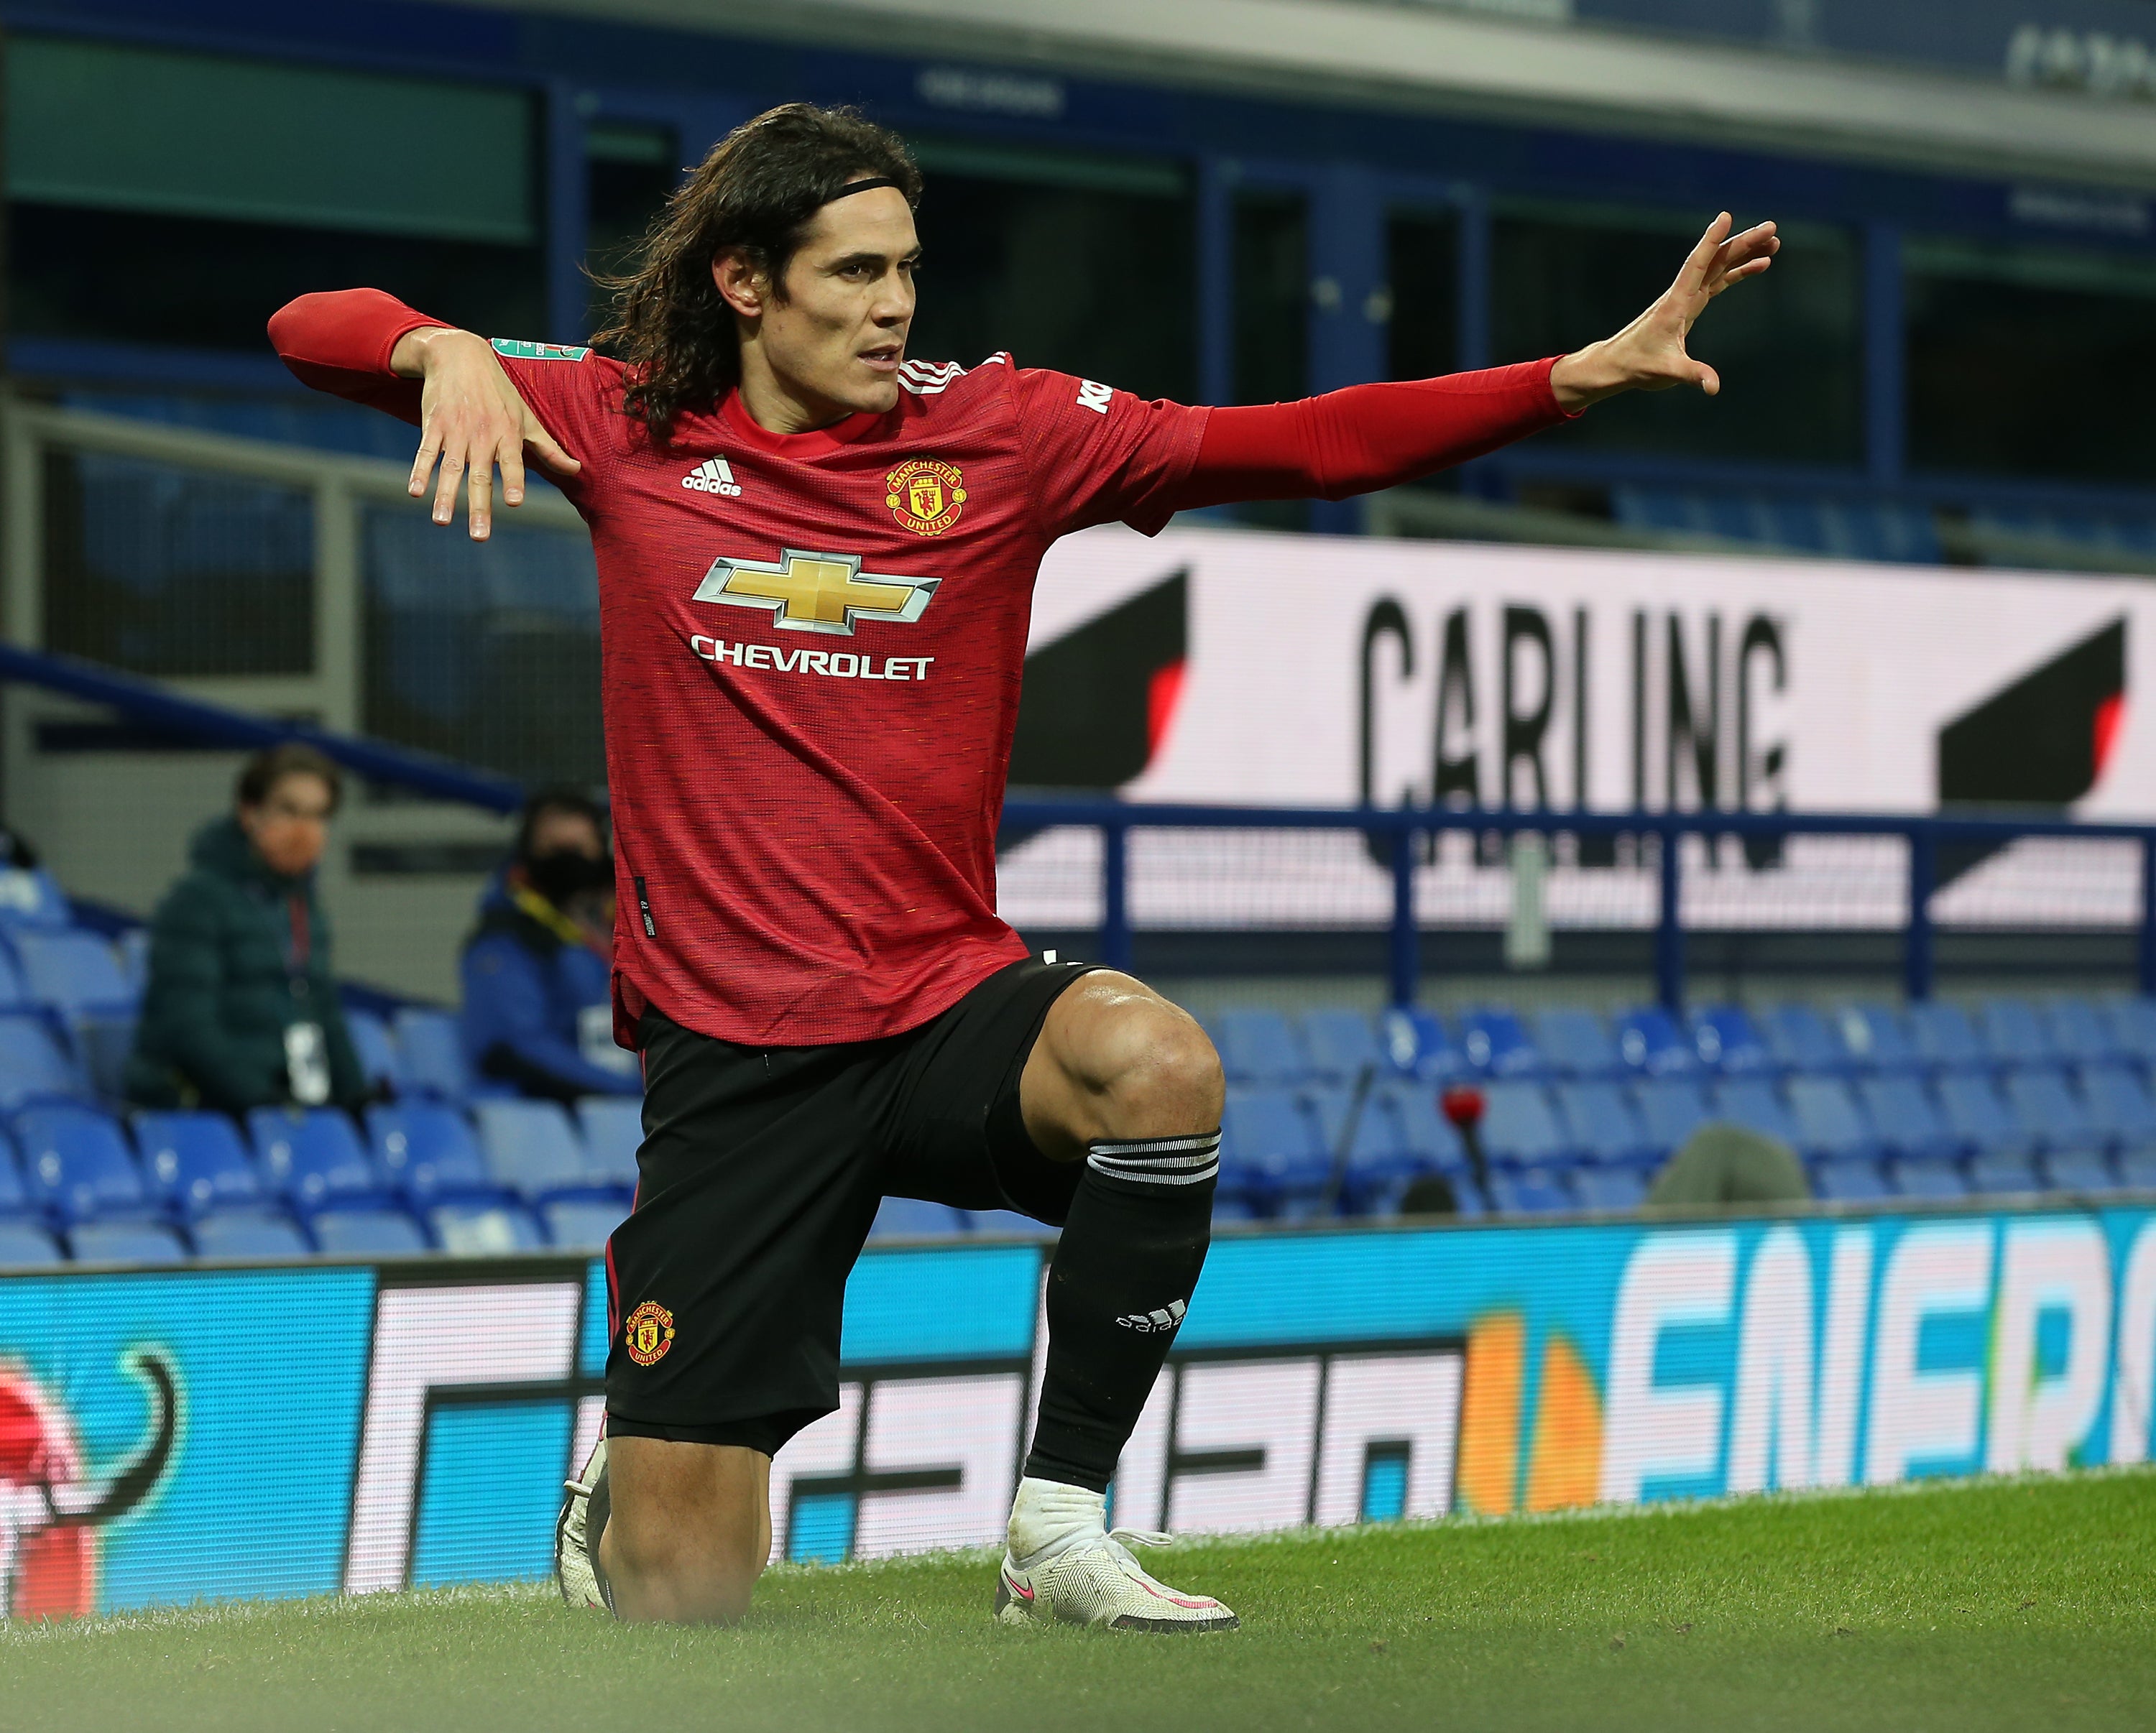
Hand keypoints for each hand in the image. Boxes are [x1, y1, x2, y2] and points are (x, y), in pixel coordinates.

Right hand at [393, 327, 581, 538]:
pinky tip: (415, 492)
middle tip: (479, 537)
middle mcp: (482, 435)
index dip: (513, 482)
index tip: (513, 503)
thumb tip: (577, 471)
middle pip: (481, 476)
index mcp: (508, 434)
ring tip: (442, 522)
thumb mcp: (527, 417)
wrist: (460, 356)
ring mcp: (456, 430)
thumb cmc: (500, 392)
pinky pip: (425, 452)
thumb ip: (549, 449)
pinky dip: (419, 471)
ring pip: (451, 469)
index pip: (513, 463)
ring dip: (446, 496)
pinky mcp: (433, 425)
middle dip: (479, 507)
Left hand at [1549, 213, 1778, 411]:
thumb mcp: (1667, 373)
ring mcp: (1688, 297)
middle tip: (1773, 227)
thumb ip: (1692, 375)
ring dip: (1745, 252)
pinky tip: (1761, 264)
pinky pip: (1720, 281)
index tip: (1726, 216)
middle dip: (1743, 242)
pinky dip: (1739, 271)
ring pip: (1720, 266)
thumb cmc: (1639, 366)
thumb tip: (1713, 387)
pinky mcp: (1692, 304)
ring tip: (1774, 241)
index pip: (1696, 265)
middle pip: (1716, 260)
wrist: (1619, 365)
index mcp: (1676, 303)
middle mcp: (1682, 294)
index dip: (1710, 241)